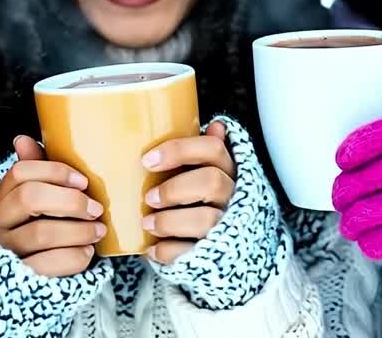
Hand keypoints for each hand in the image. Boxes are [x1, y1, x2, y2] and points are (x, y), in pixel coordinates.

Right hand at [0, 136, 106, 276]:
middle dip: (70, 201)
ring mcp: (6, 252)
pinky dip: (75, 256)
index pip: (19, 173)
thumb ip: (36, 171)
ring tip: (98, 231)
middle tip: (95, 208)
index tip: (83, 181)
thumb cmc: (45, 230)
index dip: (55, 172)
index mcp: (0, 200)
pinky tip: (87, 252)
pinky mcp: (22, 278)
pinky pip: (50, 263)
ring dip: (79, 230)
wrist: (40, 282)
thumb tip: (22, 140)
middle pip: (29, 198)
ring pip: (41, 233)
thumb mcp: (41, 200)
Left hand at [142, 120, 235, 263]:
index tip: (147, 160)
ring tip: (148, 223)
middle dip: (174, 189)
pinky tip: (153, 248)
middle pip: (211, 182)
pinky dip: (167, 251)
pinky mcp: (216, 256)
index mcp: (229, 172)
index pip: (212, 150)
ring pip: (205, 219)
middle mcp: (233, 197)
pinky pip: (192, 252)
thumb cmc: (210, 205)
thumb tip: (216, 125)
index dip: (179, 151)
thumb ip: (205, 154)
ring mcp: (227, 227)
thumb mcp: (211, 176)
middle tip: (149, 197)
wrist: (231, 253)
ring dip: (168, 221)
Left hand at [333, 104, 381, 276]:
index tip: (343, 158)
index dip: (356, 145)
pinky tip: (374, 241)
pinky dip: (371, 243)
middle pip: (366, 176)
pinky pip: (380, 240)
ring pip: (366, 211)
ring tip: (351, 223)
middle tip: (340, 195)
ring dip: (351, 220)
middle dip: (344, 189)